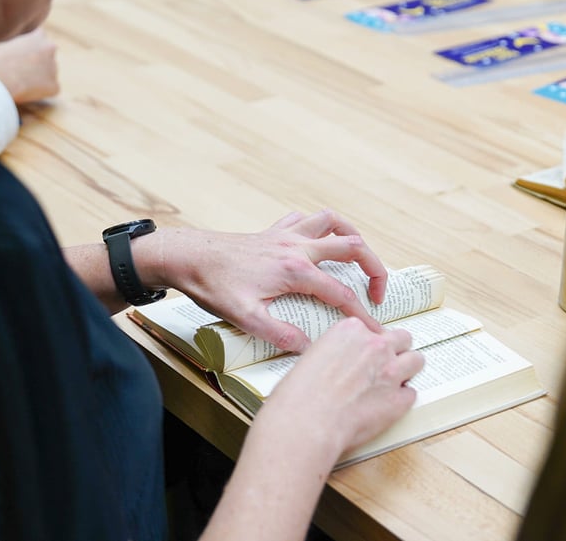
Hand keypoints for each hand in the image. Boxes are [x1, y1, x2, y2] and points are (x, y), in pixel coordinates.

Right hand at [0, 27, 58, 103]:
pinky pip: (50, 90)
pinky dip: (41, 92)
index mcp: (37, 37)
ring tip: (20, 82)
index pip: (41, 36)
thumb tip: (19, 53)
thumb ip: (18, 47)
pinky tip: (27, 92)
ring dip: (39, 78)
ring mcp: (54, 68)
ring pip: (49, 74)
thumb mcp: (2, 45)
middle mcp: (50, 50)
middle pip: (47, 56)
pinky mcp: (55, 86)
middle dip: (39, 62)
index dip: (33, 46)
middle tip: (23, 71)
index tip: (27, 52)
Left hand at [144, 210, 388, 351]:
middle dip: (374, 269)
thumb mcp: (244, 317)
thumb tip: (307, 347)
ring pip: (334, 223)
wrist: (187, 256)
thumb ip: (278, 334)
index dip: (362, 315)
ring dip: (353, 237)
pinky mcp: (274, 231)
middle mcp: (297, 247)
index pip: (341, 294)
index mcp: (295, 270)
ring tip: (360, 258)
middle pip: (352, 247)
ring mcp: (286, 235)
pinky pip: (307, 219)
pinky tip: (320, 242)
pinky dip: (321, 226)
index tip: (374, 331)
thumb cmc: (213, 284)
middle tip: (377, 294)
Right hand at [199, 320, 422, 540]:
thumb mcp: (312, 357)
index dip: (370, 343)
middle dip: (396, 350)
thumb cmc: (298, 395)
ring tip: (394, 383)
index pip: (373, 328)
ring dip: (407, 370)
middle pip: (402, 338)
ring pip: (416, 360)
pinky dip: (401, 400)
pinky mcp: (399, 400)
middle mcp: (375, 346)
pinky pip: (411, 393)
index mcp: (351, 330)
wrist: (306, 423)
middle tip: (385, 364)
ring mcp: (391, 371)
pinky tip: (387, 407)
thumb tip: (342, 362)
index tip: (365, 354)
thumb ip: (335, 353)